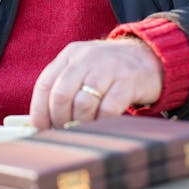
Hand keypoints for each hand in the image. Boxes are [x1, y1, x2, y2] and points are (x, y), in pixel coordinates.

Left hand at [29, 37, 162, 128]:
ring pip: (83, 104)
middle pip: (61, 95)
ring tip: (84, 130)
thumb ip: (65, 87)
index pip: (45, 84)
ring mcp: (107, 68)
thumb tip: (42, 123)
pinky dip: (102, 123)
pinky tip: (103, 126)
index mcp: (70, 55)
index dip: (39, 111)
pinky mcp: (128, 81)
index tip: (40, 130)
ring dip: (81, 124)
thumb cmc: (110, 71)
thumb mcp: (84, 69)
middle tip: (64, 133)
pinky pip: (108, 109)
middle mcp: (86, 58)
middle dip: (59, 120)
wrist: (149, 56)